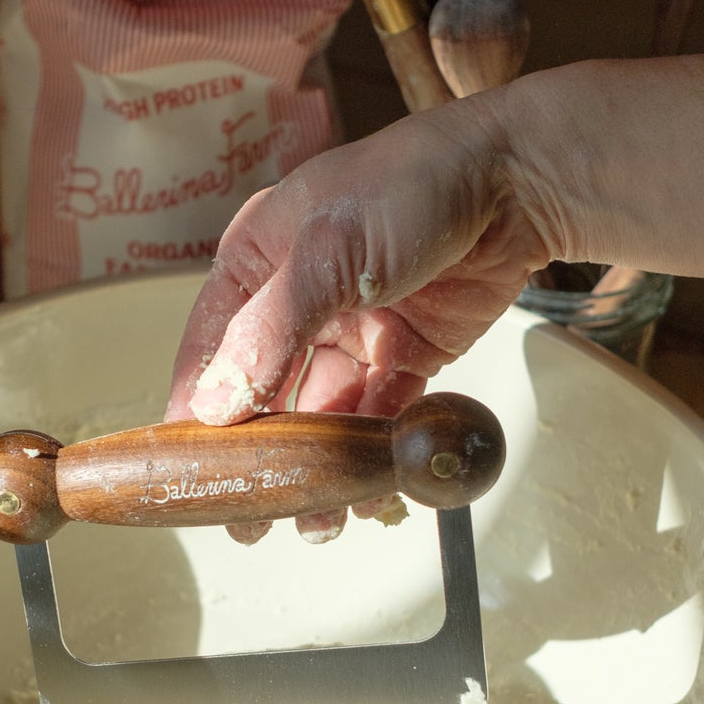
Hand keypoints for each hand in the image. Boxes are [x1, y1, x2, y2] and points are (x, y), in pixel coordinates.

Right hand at [164, 101, 551, 539]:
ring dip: (315, 467)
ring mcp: (352, 329)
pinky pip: (377, 415)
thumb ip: (271, 330)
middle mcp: (298, 300)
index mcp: (259, 261)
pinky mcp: (404, 353)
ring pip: (321, 413)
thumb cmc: (411, 187)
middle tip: (248, 520)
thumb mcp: (328, 252)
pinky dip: (370, 454)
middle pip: (263, 391)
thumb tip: (215, 406)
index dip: (195, 410)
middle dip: (258, 456)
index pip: (210, 346)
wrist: (517, 181)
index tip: (186, 471)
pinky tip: (364, 493)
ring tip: (314, 522)